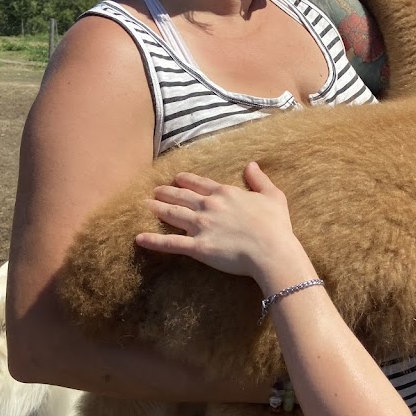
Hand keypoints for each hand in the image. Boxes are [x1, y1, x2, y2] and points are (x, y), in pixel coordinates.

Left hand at [135, 163, 304, 283]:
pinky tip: (139, 238)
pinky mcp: (198, 247)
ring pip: (172, 214)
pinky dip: (154, 241)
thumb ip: (259, 179)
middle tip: (155, 191)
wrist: (271, 251)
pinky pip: (170, 243)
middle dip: (166, 192)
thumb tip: (251, 164)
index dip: (187, 180)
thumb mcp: (273, 196)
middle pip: (182, 196)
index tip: (177, 178)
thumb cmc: (276, 226)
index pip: (200, 184)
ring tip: (145, 205)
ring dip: (157, 209)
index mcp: (226, 193)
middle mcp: (209, 206)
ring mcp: (201, 226)